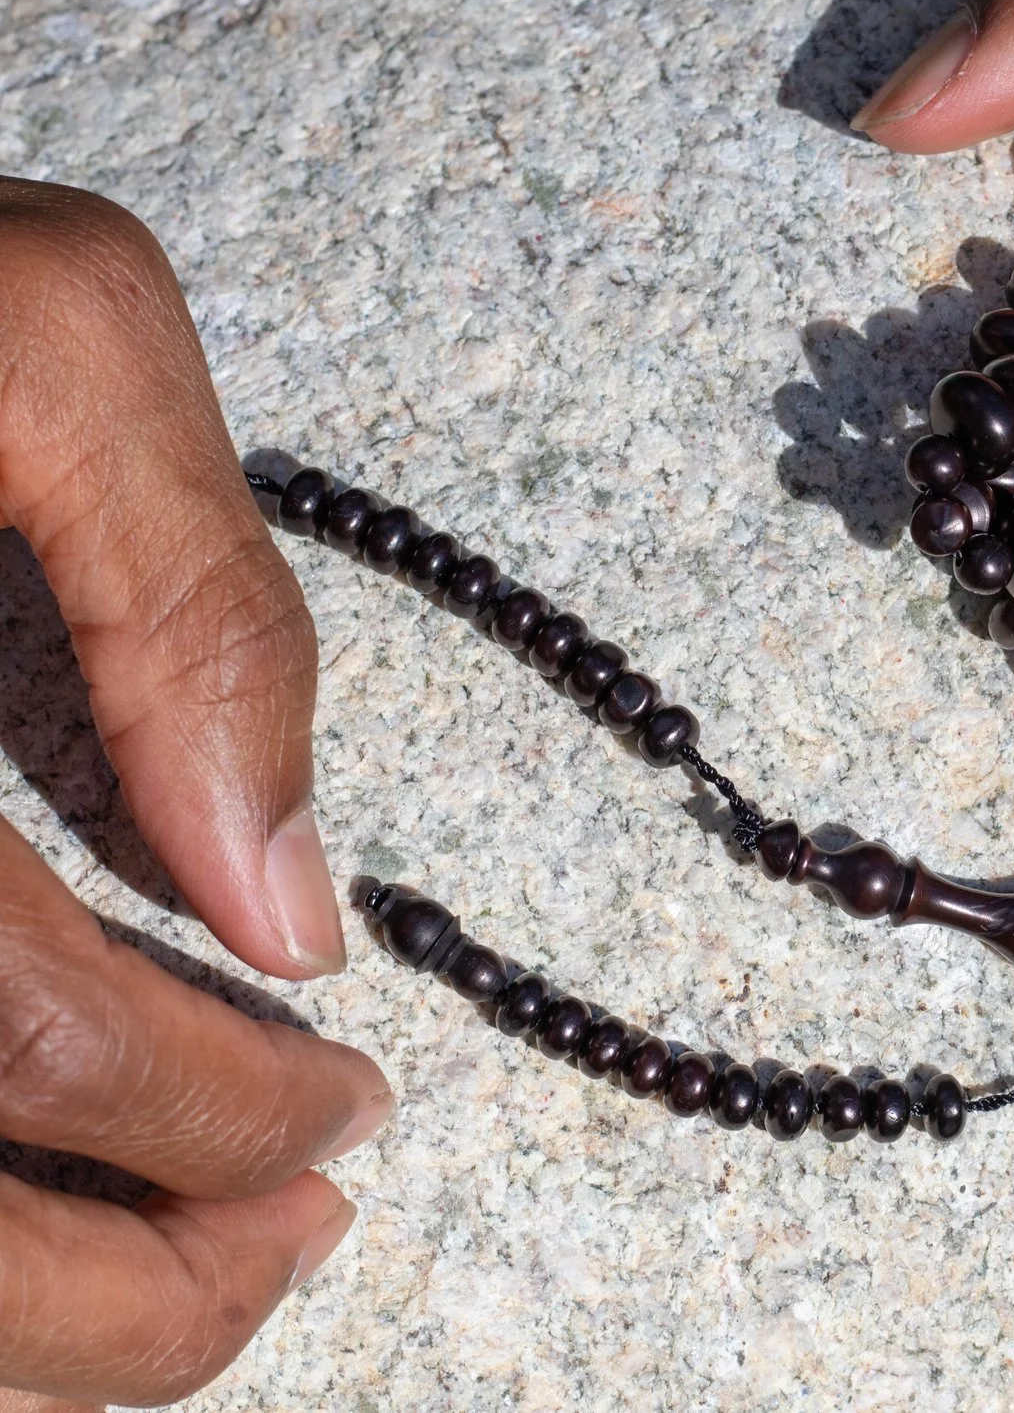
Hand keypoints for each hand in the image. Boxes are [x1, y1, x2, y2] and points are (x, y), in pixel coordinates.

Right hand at [0, 180, 390, 1405]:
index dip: (220, 1117)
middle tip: (293, 1241)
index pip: (29, 1045)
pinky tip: (27, 1181)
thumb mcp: (28, 328)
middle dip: (125, 1302)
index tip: (351, 1110)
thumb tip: (285, 903)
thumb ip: (189, 599)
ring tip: (190, 1264)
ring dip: (16, 1322)